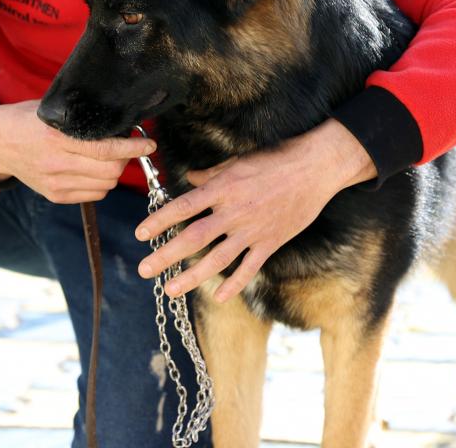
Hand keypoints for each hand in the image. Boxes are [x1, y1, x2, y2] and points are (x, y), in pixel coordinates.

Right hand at [0, 100, 155, 203]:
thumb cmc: (28, 121)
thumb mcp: (53, 111)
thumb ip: (84, 119)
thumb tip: (121, 122)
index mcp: (57, 137)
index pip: (106, 149)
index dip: (133, 148)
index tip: (149, 144)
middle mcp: (56, 163)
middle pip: (111, 171)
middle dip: (125, 159)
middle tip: (125, 147)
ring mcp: (55, 182)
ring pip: (105, 185)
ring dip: (114, 172)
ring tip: (107, 158)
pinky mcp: (55, 196)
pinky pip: (93, 194)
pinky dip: (101, 183)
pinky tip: (93, 169)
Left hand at [134, 119, 376, 301]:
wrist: (315, 168)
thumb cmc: (276, 159)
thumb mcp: (239, 161)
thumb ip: (212, 174)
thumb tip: (191, 178)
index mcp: (223, 188)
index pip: (183, 207)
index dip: (159, 221)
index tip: (140, 233)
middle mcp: (234, 212)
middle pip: (193, 238)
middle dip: (166, 256)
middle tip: (145, 269)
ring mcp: (252, 230)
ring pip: (217, 259)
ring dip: (191, 276)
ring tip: (170, 289)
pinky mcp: (270, 242)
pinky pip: (248, 267)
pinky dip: (233, 283)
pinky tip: (217, 296)